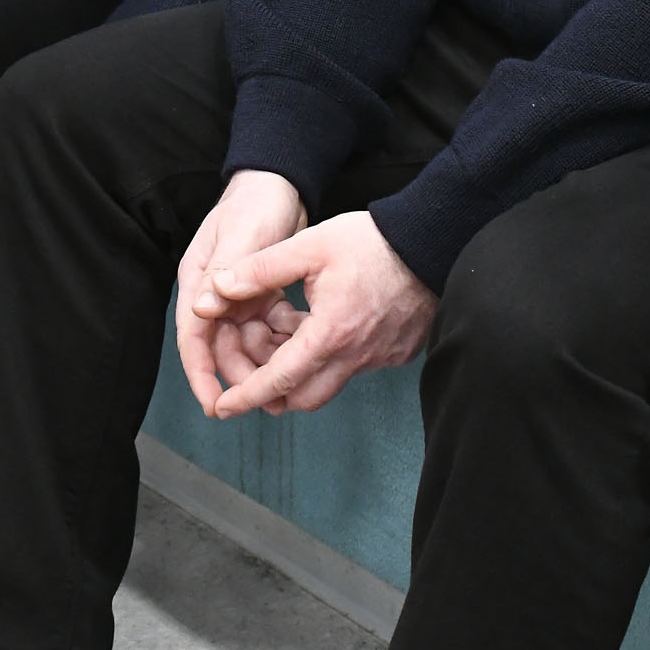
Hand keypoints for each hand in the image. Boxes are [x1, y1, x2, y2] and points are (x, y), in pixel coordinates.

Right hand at [175, 170, 310, 417]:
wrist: (281, 182)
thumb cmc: (256, 203)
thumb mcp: (242, 235)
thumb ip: (226, 271)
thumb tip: (202, 309)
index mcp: (200, 279)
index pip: (194, 336)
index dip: (202, 372)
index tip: (215, 403)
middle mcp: (214, 293)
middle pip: (222, 346)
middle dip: (243, 373)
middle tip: (271, 399)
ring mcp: (237, 296)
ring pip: (247, 341)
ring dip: (266, 357)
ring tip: (293, 371)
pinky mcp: (260, 295)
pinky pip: (267, 328)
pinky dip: (282, 337)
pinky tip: (302, 339)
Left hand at [201, 212, 436, 417]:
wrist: (432, 243)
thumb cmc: (373, 242)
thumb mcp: (309, 246)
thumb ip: (260, 270)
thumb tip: (217, 289)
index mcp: (330, 334)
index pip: (279, 380)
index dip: (246, 395)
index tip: (223, 407)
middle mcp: (356, 356)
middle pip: (303, 397)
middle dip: (270, 389)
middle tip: (252, 361)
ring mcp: (379, 358)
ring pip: (328, 383)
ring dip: (300, 369)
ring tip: (286, 327)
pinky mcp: (394, 352)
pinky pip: (353, 368)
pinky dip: (327, 357)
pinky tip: (319, 321)